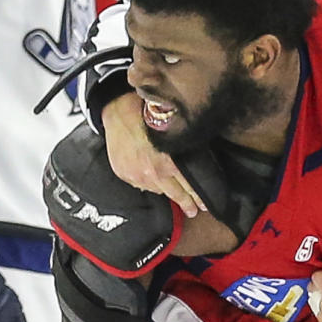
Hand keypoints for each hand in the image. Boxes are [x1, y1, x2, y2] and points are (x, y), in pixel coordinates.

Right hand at [102, 91, 205, 218]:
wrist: (117, 109)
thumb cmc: (145, 114)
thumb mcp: (172, 132)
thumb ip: (183, 150)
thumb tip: (195, 163)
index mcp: (168, 162)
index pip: (188, 186)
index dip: (197, 196)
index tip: (203, 204)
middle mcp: (152, 172)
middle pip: (175, 194)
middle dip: (186, 204)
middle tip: (193, 211)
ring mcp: (137, 176)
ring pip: (157, 190)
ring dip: (165, 190)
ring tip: (173, 193)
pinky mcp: (125, 174)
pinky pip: (141, 185)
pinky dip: (148, 183)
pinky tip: (153, 180)